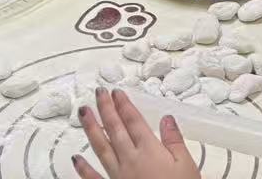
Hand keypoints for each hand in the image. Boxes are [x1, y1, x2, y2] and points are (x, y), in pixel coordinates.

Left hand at [72, 89, 198, 178]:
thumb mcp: (187, 166)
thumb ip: (174, 141)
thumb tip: (167, 118)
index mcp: (150, 150)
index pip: (134, 121)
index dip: (124, 105)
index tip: (116, 92)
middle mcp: (130, 159)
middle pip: (115, 129)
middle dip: (106, 109)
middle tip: (98, 92)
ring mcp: (118, 176)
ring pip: (101, 148)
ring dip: (91, 129)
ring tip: (83, 112)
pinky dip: (83, 169)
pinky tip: (75, 158)